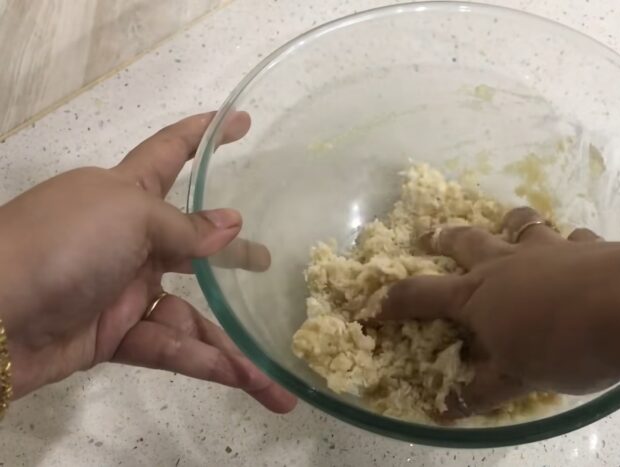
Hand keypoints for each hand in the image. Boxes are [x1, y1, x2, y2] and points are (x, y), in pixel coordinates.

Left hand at [0, 112, 295, 412]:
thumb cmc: (61, 244)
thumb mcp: (128, 215)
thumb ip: (185, 225)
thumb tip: (232, 225)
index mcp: (125, 192)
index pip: (172, 152)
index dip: (206, 135)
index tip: (242, 121)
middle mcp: (127, 238)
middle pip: (193, 246)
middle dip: (232, 257)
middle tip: (269, 264)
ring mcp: (120, 289)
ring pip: (188, 313)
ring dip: (229, 342)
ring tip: (271, 372)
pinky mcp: (112, 336)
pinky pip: (169, 346)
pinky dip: (204, 363)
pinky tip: (244, 379)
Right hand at [377, 207, 619, 417]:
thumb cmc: (561, 346)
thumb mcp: (516, 379)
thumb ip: (480, 390)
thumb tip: (441, 411)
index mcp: (478, 295)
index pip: (422, 295)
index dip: (395, 300)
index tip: (374, 303)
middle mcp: (507, 263)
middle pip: (466, 242)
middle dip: (444, 238)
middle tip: (431, 234)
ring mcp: (549, 248)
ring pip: (522, 226)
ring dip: (510, 224)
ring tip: (509, 224)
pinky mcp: (590, 246)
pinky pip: (575, 238)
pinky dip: (571, 243)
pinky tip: (581, 251)